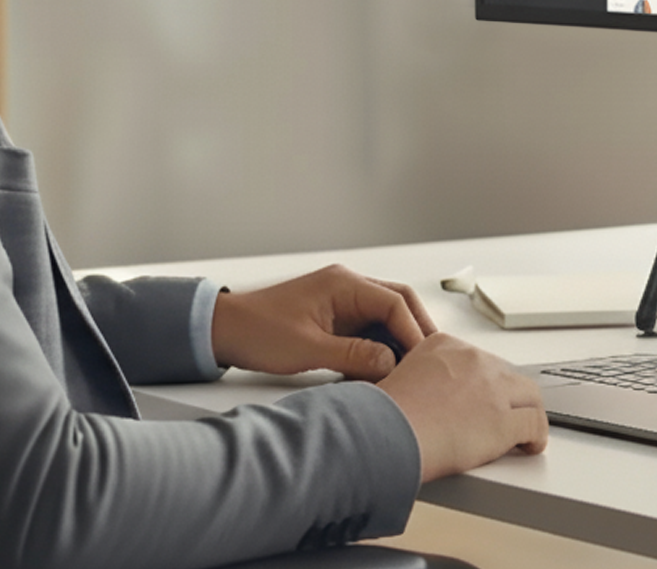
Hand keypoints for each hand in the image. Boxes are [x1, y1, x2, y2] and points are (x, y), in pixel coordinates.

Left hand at [210, 264, 435, 381]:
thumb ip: (354, 356)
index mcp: (344, 284)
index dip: (414, 333)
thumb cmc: (258, 332)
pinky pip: (370, 329)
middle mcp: (348, 287)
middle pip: (399, 304)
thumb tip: (392, 365)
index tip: (424, 360)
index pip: (395, 303)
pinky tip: (383, 371)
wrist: (225, 331)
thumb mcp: (308, 349)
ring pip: (387, 318)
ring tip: (410, 371)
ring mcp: (344, 301)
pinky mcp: (337, 318)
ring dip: (399, 342)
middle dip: (416, 333)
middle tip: (431, 363)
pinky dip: (381, 348)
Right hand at [375, 333, 548, 480]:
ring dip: (527, 414)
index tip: (482, 400)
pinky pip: (535, 425)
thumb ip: (419, 380)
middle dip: (509, 398)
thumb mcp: (396, 379)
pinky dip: (535, 437)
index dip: (485, 384)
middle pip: (508, 375)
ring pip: (529, 397)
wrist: (384, 434)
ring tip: (523, 432)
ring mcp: (492, 389)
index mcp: (445, 345)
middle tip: (504, 417)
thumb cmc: (382, 417)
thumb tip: (424, 400)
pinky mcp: (503, 421)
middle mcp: (473, 361)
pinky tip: (529, 447)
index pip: (480, 361)